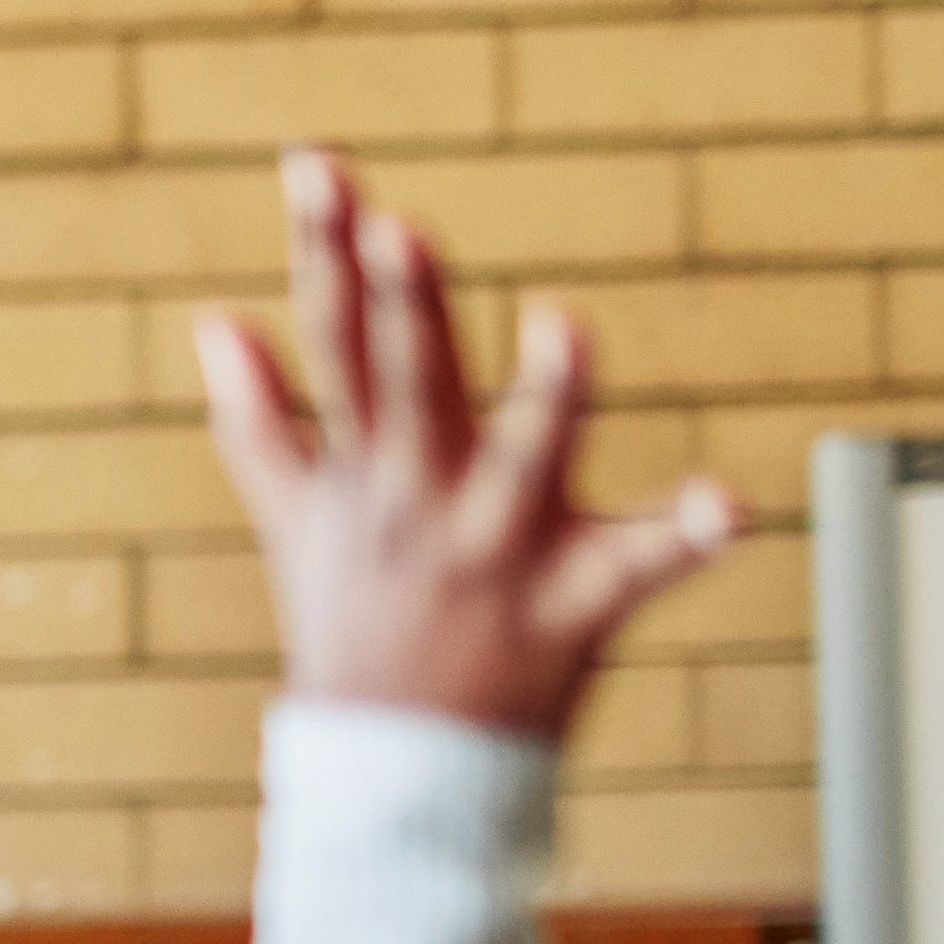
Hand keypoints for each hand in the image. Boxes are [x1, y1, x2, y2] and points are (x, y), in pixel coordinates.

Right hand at [195, 148, 738, 740]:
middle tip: (402, 230)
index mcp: (366, 470)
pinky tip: (731, 503)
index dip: (323, 251)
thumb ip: (260, 419)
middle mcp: (422, 501)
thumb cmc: (355, 630)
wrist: (395, 779)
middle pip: (409, 389)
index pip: (333, 344)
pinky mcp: (570, 605)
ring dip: (543, 398)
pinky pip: (637, 568)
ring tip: (566, 326)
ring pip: (522, 461)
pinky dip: (685, 536)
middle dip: (403, 310)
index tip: (317, 164)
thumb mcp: (297, 520)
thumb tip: (213, 322)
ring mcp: (494, 554)